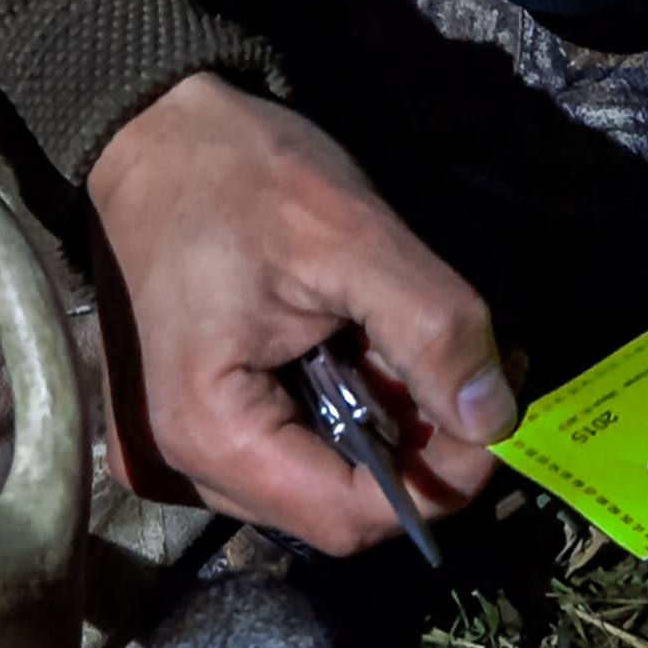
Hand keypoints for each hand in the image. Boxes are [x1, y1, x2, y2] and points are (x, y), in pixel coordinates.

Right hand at [86, 72, 516, 554]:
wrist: (150, 132)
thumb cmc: (237, 173)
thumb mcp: (351, 236)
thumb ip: (431, 330)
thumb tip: (495, 418)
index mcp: (207, 431)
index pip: (347, 516)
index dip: (438, 482)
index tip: (497, 418)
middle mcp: (181, 465)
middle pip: (336, 509)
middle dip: (421, 453)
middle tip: (481, 377)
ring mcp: (180, 451)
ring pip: (320, 483)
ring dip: (390, 433)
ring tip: (432, 357)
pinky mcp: (193, 427)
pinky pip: (291, 452)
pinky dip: (349, 416)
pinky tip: (374, 357)